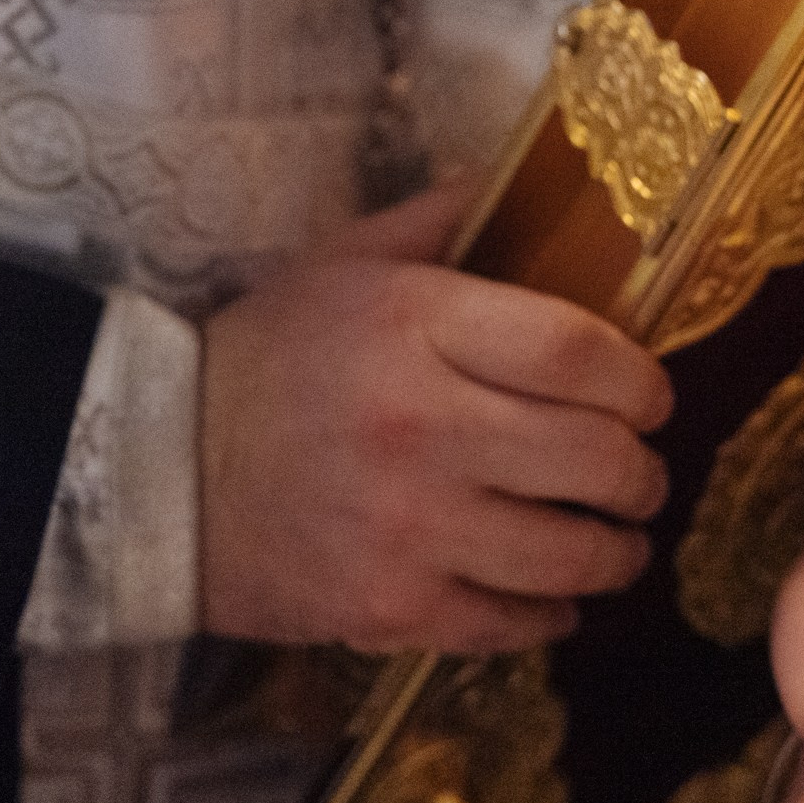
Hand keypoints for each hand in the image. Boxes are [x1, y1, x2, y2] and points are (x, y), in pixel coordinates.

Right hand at [197, 180, 672, 655]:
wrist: (152, 473)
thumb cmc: (262, 360)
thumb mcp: (342, 263)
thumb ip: (442, 221)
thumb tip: (528, 179)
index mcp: (417, 327)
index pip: (582, 354)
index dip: (642, 382)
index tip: (651, 397)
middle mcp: (423, 428)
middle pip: (597, 457)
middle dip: (641, 472)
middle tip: (638, 473)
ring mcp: (409, 527)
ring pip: (573, 553)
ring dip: (618, 551)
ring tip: (618, 541)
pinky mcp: (390, 609)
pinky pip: (514, 623)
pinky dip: (554, 615)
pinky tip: (557, 596)